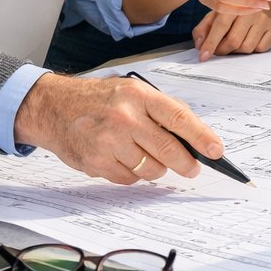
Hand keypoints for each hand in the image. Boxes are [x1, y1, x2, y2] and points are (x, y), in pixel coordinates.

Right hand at [12, 74, 223, 183]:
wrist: (54, 107)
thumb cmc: (101, 99)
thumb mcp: (133, 91)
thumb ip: (162, 111)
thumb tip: (195, 137)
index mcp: (139, 96)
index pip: (178, 117)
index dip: (201, 136)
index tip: (216, 151)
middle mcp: (124, 118)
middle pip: (168, 149)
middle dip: (186, 163)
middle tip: (192, 169)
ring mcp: (108, 142)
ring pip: (150, 169)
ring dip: (155, 167)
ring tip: (143, 153)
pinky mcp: (96, 163)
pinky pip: (129, 179)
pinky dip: (132, 173)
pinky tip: (121, 157)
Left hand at [192, 10, 270, 60]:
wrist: (260, 2)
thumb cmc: (233, 13)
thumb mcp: (215, 16)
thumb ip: (203, 29)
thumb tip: (200, 45)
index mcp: (233, 4)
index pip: (220, 26)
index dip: (211, 43)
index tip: (203, 56)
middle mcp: (251, 10)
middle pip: (234, 41)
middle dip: (222, 50)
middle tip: (218, 50)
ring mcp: (264, 19)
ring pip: (246, 47)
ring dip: (237, 51)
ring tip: (235, 42)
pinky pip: (260, 48)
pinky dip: (252, 49)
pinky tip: (249, 39)